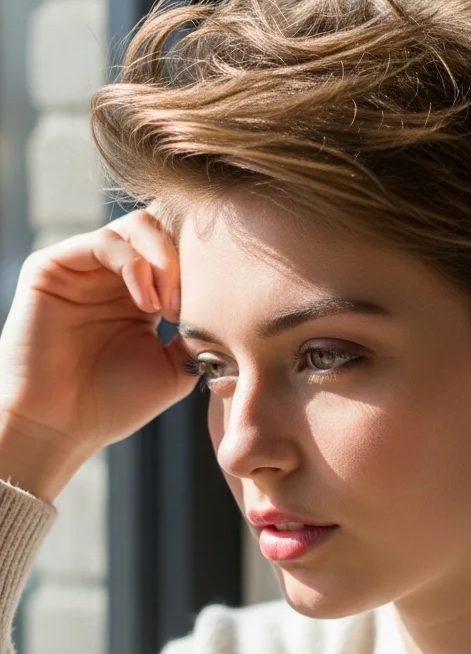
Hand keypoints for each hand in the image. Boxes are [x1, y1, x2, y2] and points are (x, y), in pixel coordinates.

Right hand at [0, 209, 197, 499]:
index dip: (205, 265)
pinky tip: (147, 304)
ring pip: (137, 226)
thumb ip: (200, 334)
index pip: (180, 250)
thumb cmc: (113, 404)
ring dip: (165, 261)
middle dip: (188, 258)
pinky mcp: (53, 265)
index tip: (223, 302)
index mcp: (142, 292)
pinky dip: (135, 265)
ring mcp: (84, 266)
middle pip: (164, 227)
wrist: (61, 427)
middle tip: (193, 304)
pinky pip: (105, 241)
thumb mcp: (174, 368)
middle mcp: (113, 273)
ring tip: (169, 309)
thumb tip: (234, 311)